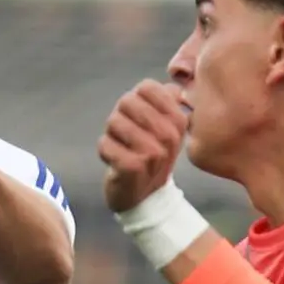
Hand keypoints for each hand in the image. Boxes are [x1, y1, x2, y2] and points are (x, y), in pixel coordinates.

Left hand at [98, 80, 188, 212]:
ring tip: (124, 150)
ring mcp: (152, 151)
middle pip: (126, 101)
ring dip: (112, 136)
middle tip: (129, 137)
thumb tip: (171, 85)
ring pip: (113, 121)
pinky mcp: (131, 166)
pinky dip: (105, 151)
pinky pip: (104, 144)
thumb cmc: (152, 156)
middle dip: (120, 117)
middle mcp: (169, 134)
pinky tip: (117, 163)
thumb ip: (167, 102)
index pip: (146, 87)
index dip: (135, 99)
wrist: (147, 198)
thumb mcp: (166, 127)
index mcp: (179, 119)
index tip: (140, 119)